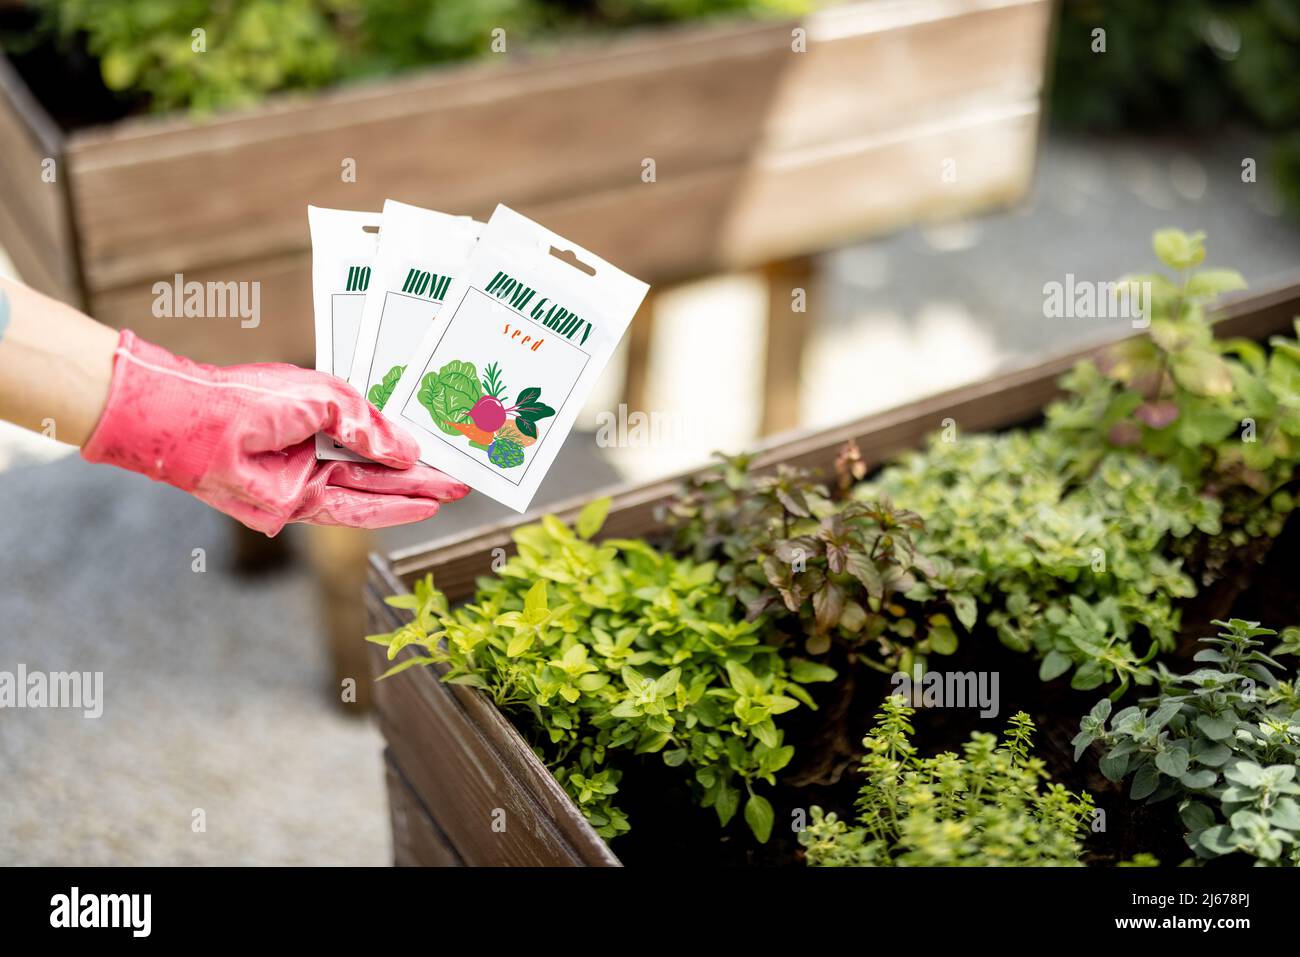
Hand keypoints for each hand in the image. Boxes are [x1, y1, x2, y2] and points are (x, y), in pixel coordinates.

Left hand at [82, 331, 468, 535]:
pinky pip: (353, 511)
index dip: (410, 442)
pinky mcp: (301, 506)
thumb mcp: (325, 397)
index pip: (376, 433)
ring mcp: (311, 479)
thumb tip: (405, 453)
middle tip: (461, 477)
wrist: (201, 425)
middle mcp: (319, 449)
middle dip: (422, 473)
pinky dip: (388, 512)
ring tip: (451, 493)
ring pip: (373, 491)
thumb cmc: (254, 397)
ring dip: (413, 494)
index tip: (445, 447)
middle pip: (380, 467)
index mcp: (323, 417)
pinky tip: (420, 508)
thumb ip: (368, 425)